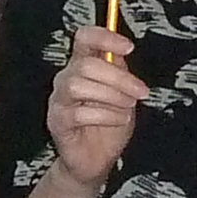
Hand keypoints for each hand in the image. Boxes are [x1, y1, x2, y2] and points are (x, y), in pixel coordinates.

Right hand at [42, 26, 147, 191]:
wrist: (95, 160)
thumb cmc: (108, 125)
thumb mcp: (122, 94)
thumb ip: (120, 72)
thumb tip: (124, 50)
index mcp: (82, 66)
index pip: (84, 38)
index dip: (104, 37)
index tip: (128, 47)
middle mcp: (66, 79)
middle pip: (85, 65)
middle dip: (118, 77)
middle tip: (140, 91)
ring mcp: (58, 100)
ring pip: (78, 86)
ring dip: (110, 96)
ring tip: (127, 108)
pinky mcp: (56, 122)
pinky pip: (78, 113)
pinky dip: (105, 115)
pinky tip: (118, 120)